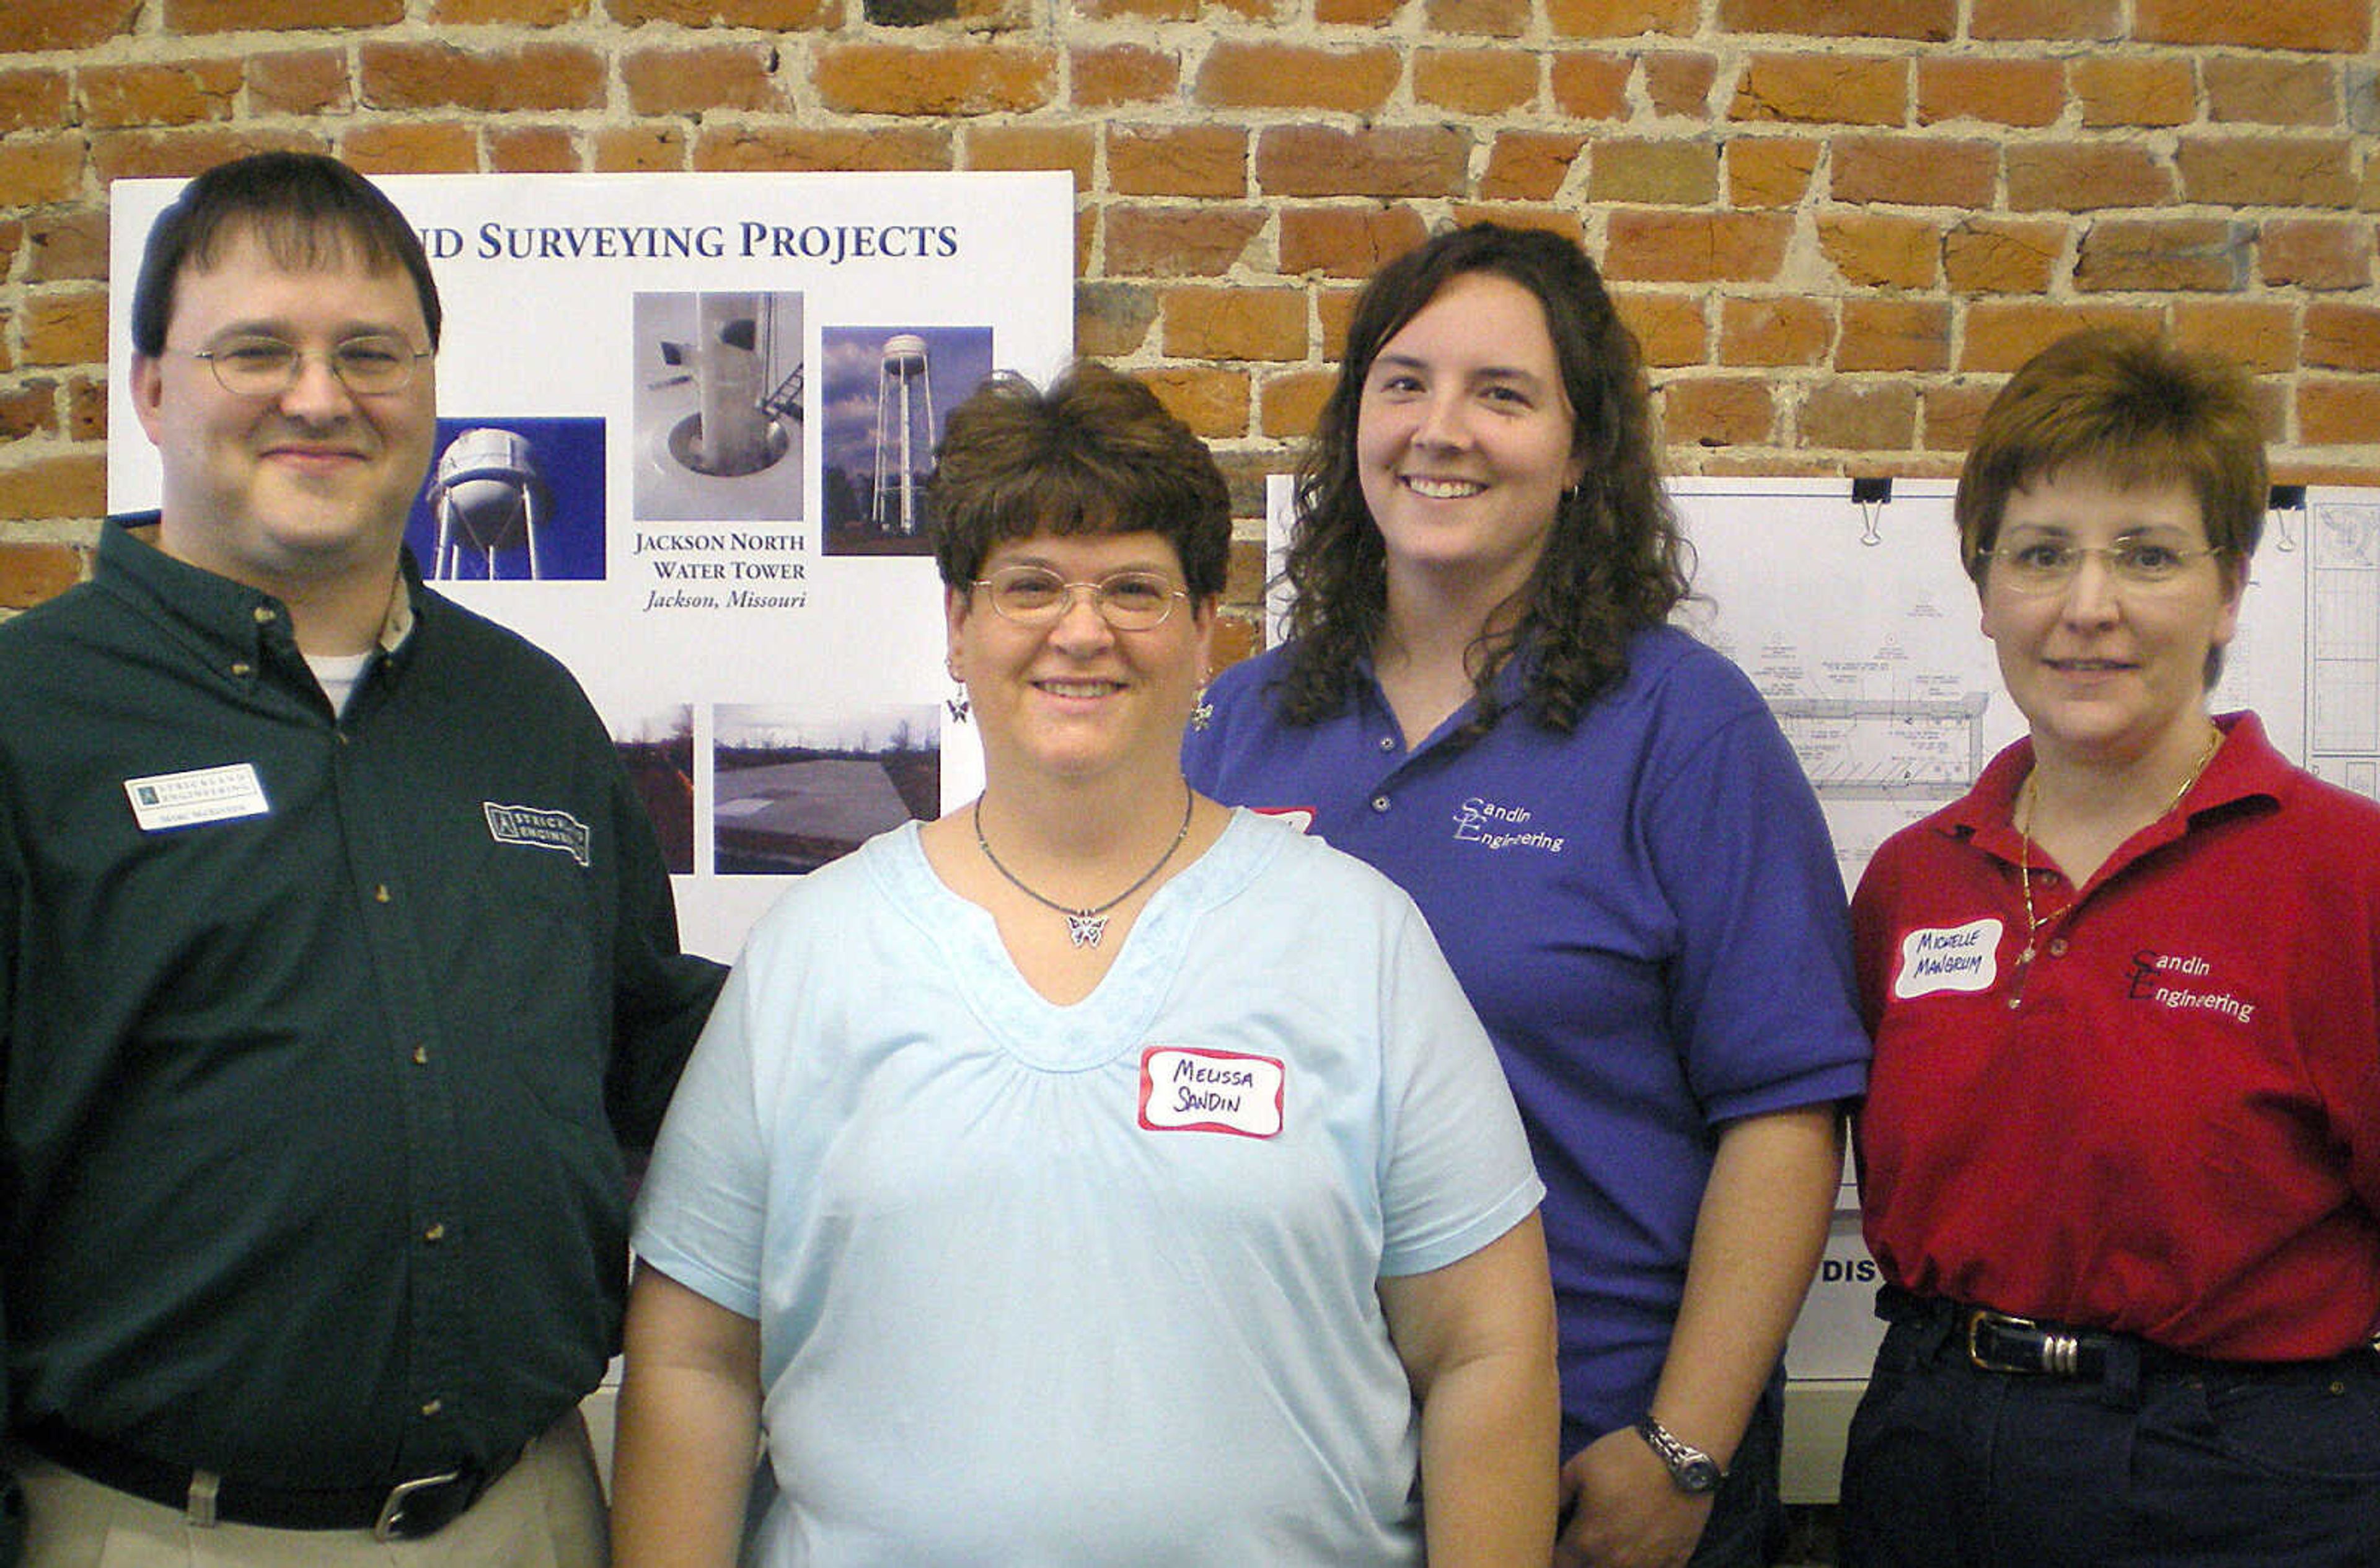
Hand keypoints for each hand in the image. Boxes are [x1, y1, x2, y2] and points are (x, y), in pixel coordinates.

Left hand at [1552, 1426, 1712, 1567]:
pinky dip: (1644, 1566)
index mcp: (1587, 1541)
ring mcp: (1648, 1565)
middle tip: (1582, 1546)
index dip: (1554, 1556)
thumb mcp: (1578, 1467)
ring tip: (1610, 1547)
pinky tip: (1640, 1553)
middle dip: (1581, 1562)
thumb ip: (1557, 1495)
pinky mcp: (1676, 1561)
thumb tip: (1546, 1513)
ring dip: (1609, 1565)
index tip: (1556, 1545)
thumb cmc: (1625, 1457)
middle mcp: (1615, 1561)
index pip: (1559, 1565)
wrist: (1682, 1454)